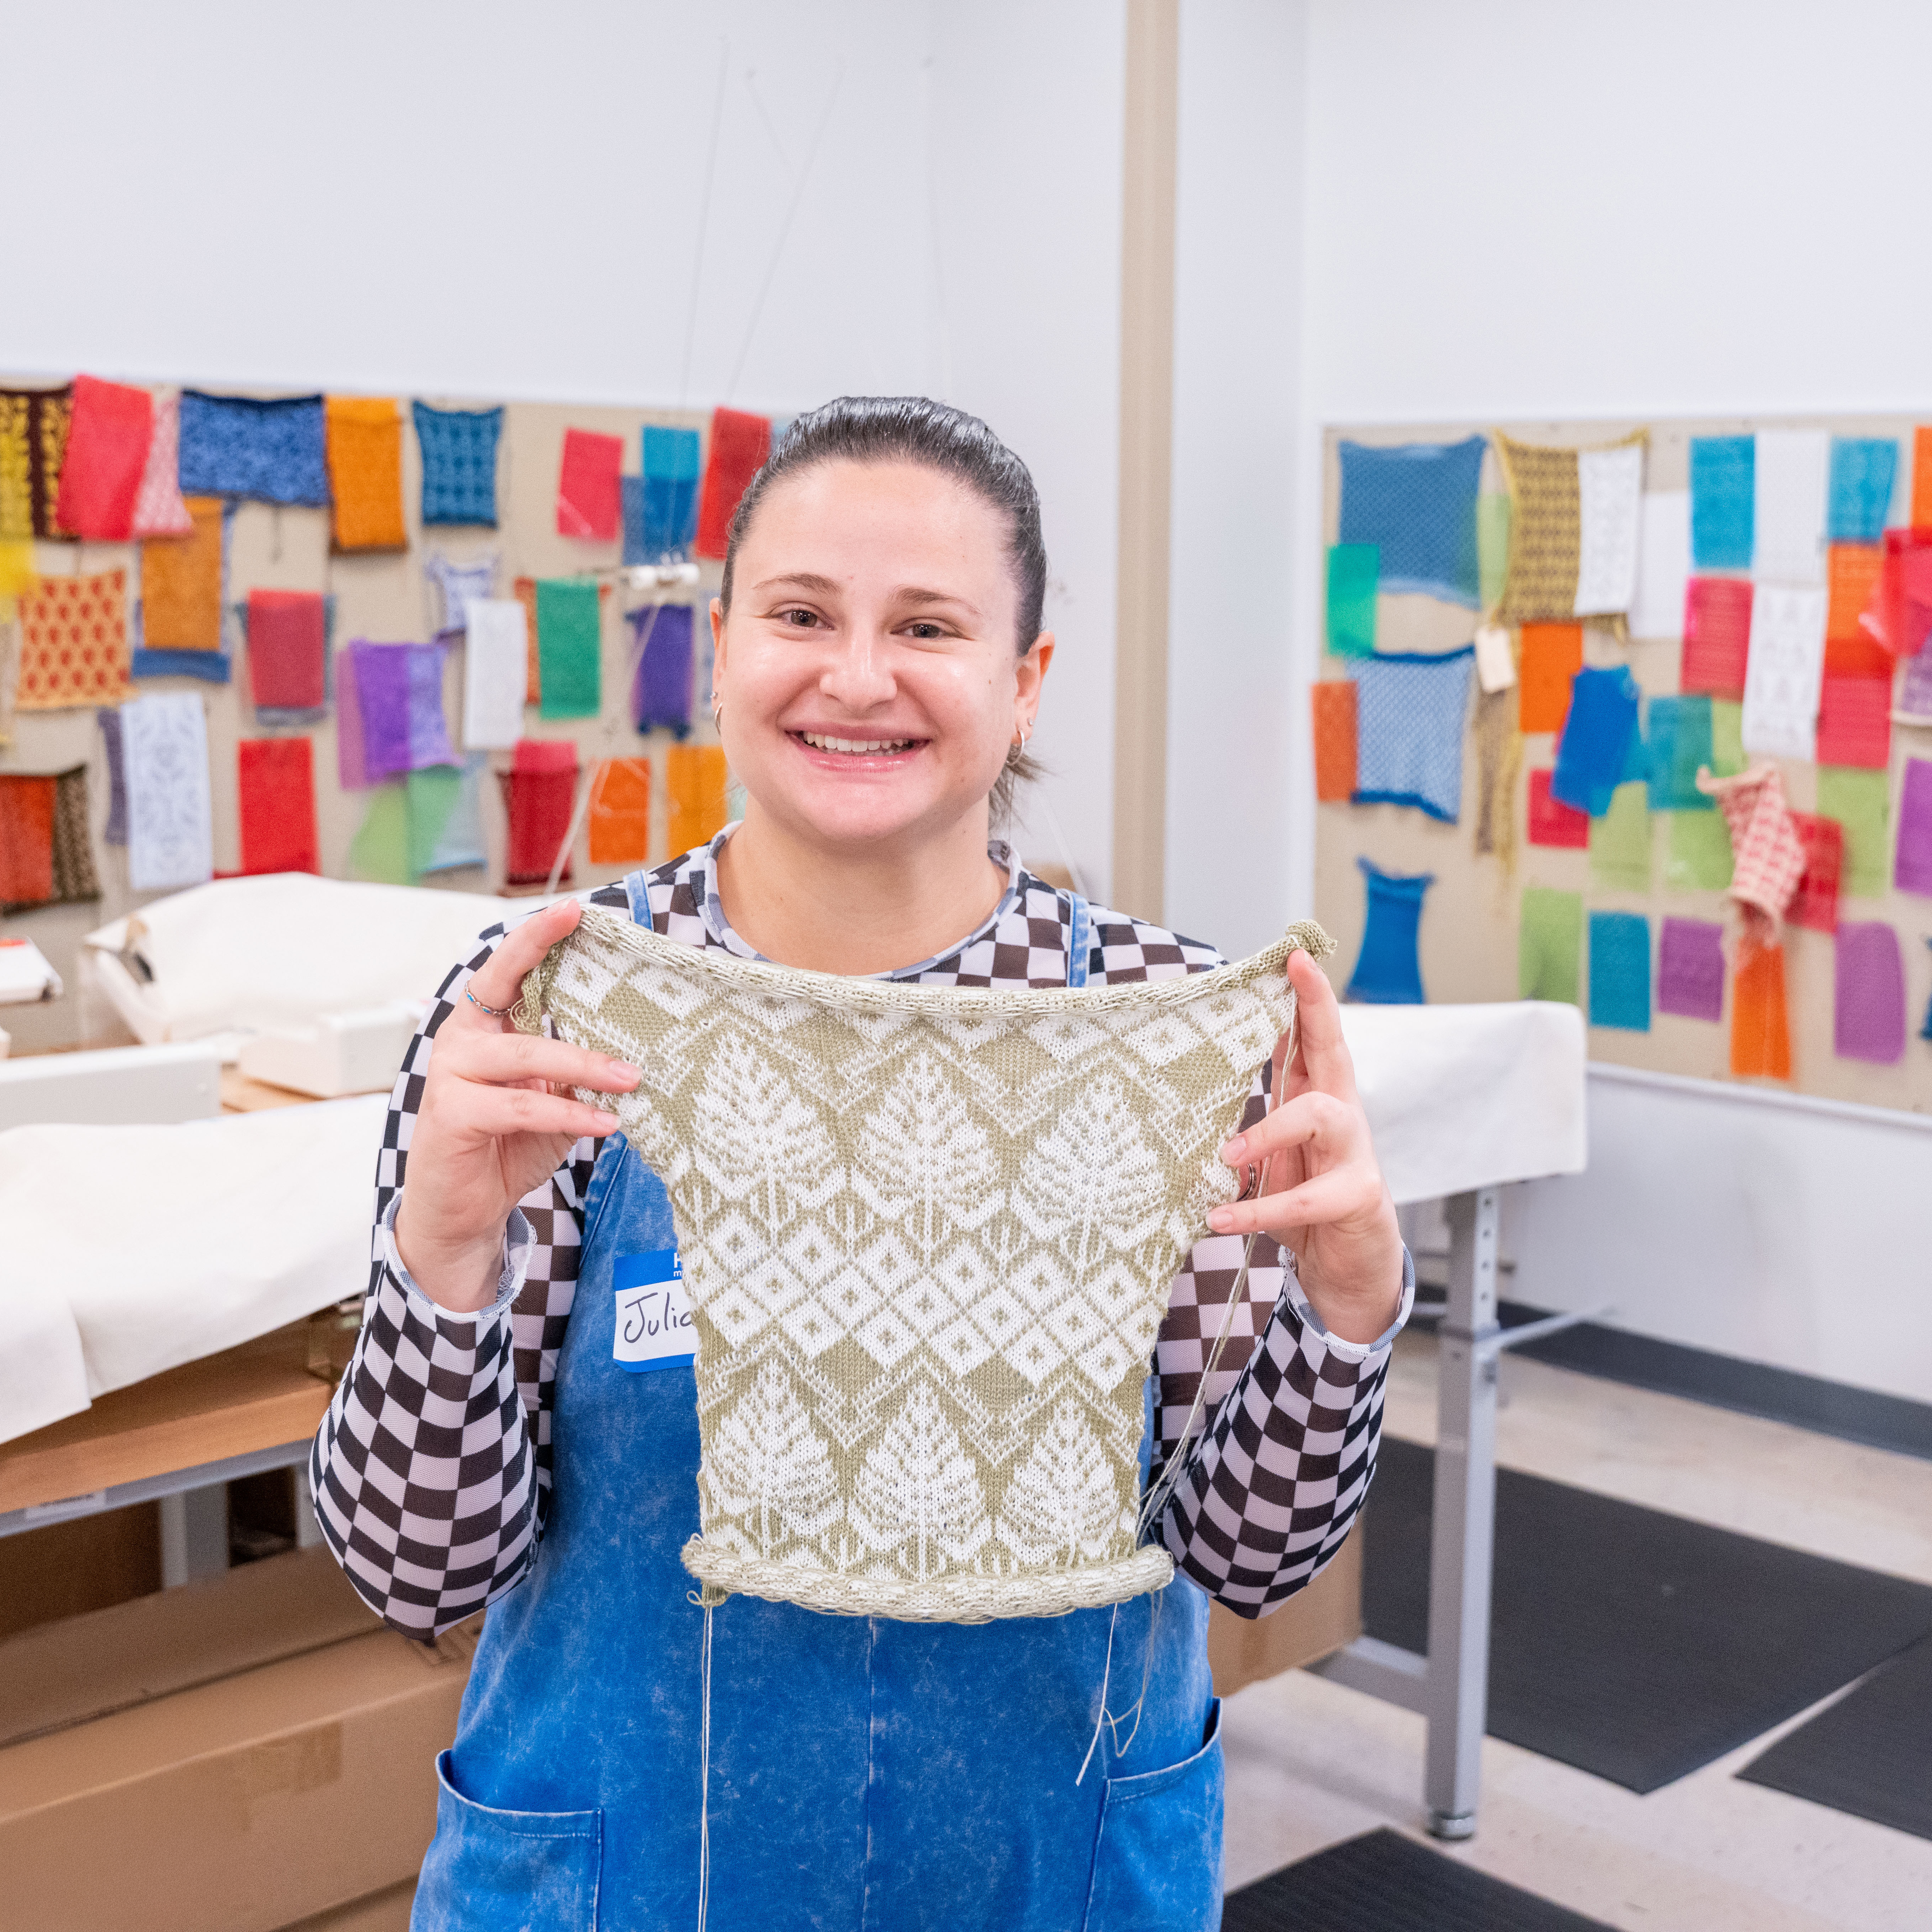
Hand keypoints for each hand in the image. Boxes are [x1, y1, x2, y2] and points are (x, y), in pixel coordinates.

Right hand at [394, 899, 640, 1312]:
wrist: (463, 1211)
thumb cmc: (507, 1146)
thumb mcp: (551, 1101)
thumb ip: (574, 1073)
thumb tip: (631, 1051)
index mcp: (482, 1025)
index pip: (506, 969)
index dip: (535, 938)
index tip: (573, 911)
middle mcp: (460, 1040)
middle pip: (518, 1004)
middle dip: (579, 1009)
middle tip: (631, 1021)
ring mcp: (450, 1075)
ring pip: (525, 1057)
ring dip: (584, 1069)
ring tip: (631, 1081)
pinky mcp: (451, 1114)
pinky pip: (521, 1105)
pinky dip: (567, 1114)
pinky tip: (604, 1123)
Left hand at [1205, 949, 1402, 1345]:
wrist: (1348, 1267)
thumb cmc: (1305, 1204)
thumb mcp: (1272, 1156)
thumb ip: (1247, 1123)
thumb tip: (1190, 1092)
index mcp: (1318, 1099)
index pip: (1315, 1037)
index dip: (1307, 995)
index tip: (1293, 955)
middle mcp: (1342, 1117)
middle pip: (1335, 1050)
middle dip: (1317, 1007)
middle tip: (1295, 973)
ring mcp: (1355, 1155)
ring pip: (1320, 1117)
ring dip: (1267, 1132)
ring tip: (1226, 1157)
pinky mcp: (1356, 1198)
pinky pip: (1305, 1198)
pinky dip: (1257, 1209)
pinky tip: (1221, 1218)